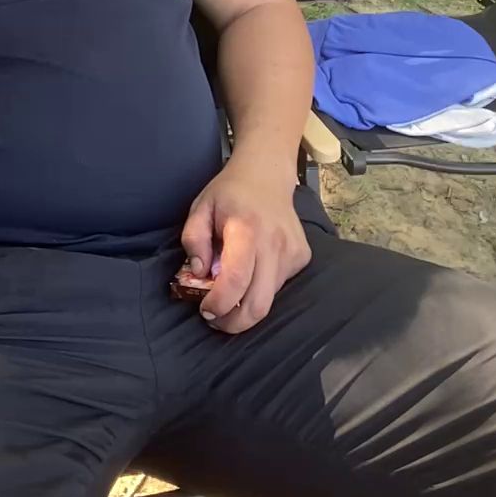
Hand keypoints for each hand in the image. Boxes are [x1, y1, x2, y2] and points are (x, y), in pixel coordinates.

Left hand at [181, 155, 310, 333]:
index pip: (236, 280)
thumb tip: (200, 273)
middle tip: (216, 320)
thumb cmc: (229, 192)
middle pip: (258, 304)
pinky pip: (279, 286)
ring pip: (270, 299)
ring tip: (229, 297)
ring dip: (246, 308)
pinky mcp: (302, 257)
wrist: (266, 173)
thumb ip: (194, 240)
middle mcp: (274, 243)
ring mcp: (292, 251)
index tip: (204, 309)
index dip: (219, 304)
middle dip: (234, 323)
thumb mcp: (200, 207)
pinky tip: (251, 272)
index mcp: (246, 229)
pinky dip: (261, 290)